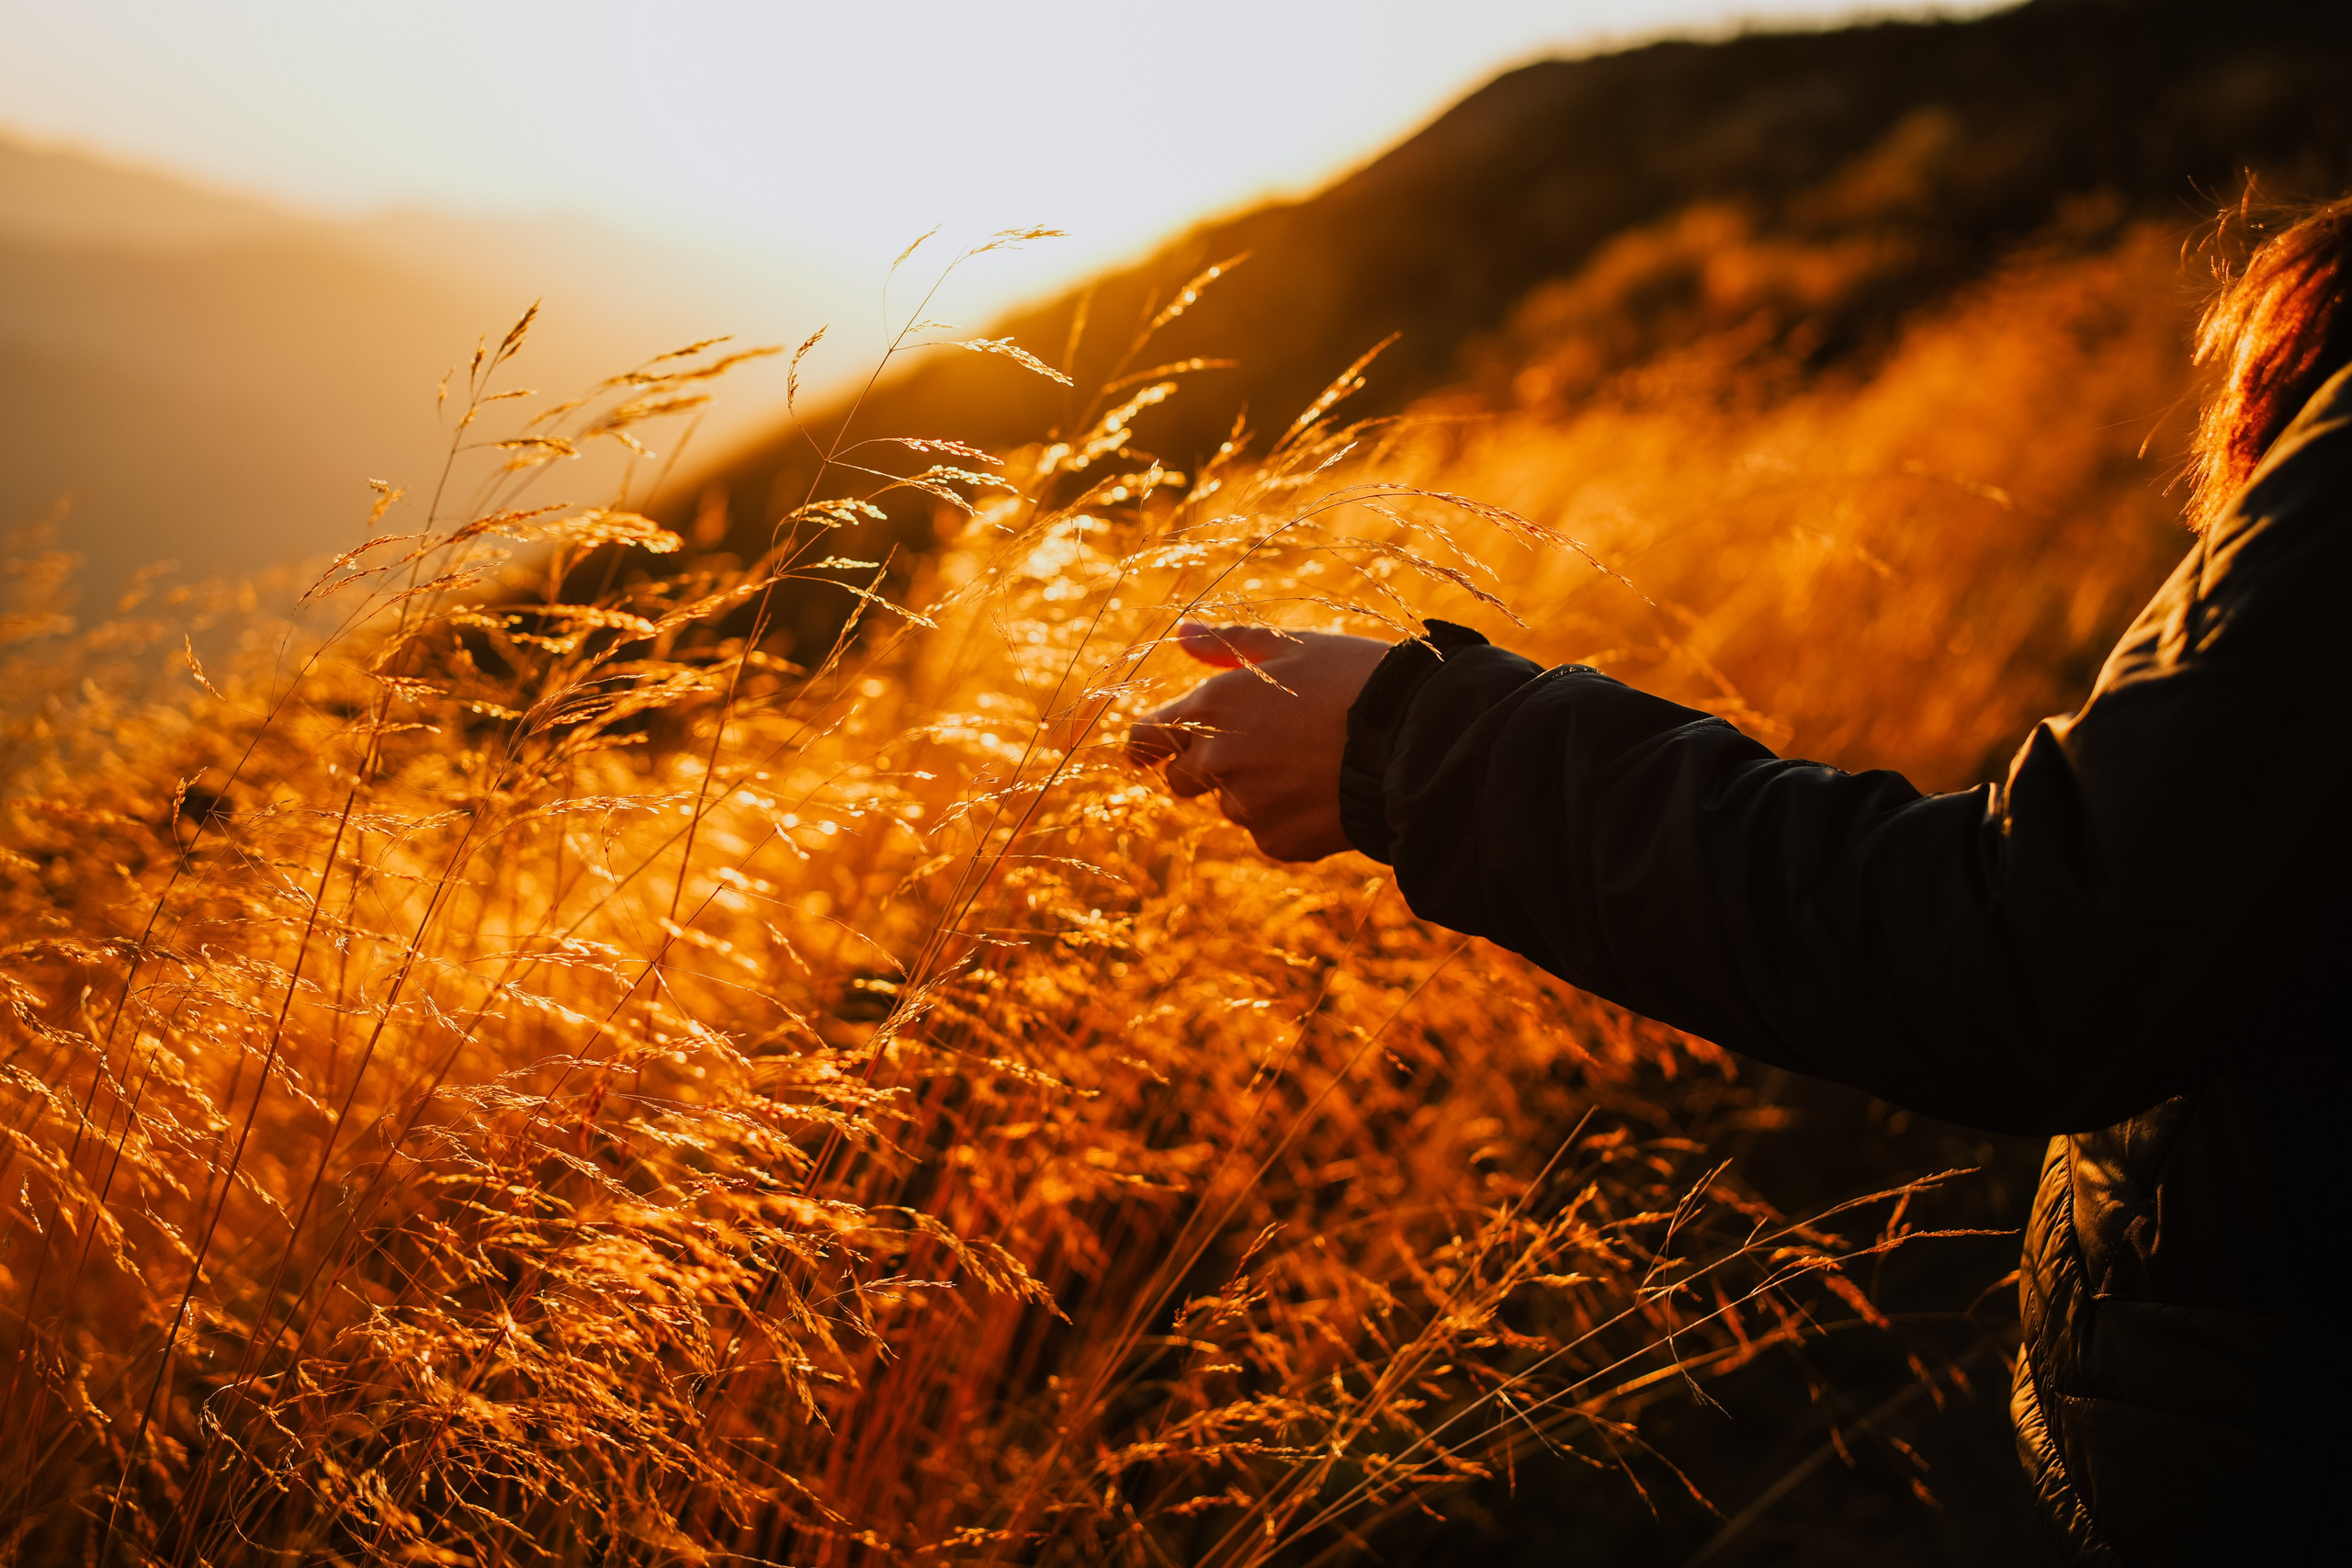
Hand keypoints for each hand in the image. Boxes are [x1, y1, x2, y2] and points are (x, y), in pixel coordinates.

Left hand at [1128, 621, 1389, 860]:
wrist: (1410, 739)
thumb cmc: (1352, 678)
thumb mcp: (1290, 646)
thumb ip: (1226, 645)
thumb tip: (1181, 634)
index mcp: (1211, 707)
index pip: (1144, 737)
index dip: (1145, 744)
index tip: (1145, 751)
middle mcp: (1217, 760)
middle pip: (1181, 778)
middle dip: (1204, 766)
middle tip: (1256, 748)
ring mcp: (1246, 806)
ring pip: (1233, 804)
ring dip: (1255, 790)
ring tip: (1310, 764)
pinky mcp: (1277, 841)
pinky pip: (1269, 832)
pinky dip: (1289, 817)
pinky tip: (1326, 792)